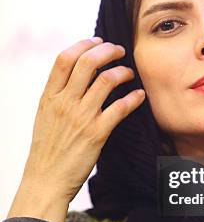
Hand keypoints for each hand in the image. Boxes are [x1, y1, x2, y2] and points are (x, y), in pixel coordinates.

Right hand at [15, 38, 145, 208]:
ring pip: (107, 80)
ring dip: (124, 72)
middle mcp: (64, 103)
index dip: (84, 44)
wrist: (46, 180)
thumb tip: (78, 73)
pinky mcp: (97, 133)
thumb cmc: (48, 149)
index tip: (98, 41)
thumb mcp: (45, 115)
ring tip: (130, 73)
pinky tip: (139, 96)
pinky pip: (120, 108)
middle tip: (120, 51)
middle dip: (108, 50)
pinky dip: (134, 98)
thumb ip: (59, 94)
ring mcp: (81, 117)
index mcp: (49, 97)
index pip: (64, 59)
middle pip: (88, 62)